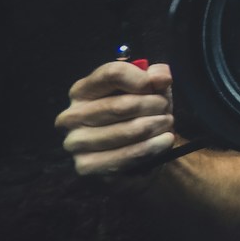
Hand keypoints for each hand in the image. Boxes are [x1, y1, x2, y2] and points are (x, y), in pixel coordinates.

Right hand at [55, 60, 176, 174]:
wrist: (134, 156)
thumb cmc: (138, 115)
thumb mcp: (148, 91)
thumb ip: (155, 77)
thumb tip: (162, 77)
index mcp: (82, 90)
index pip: (111, 74)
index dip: (141, 79)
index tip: (160, 85)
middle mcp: (72, 116)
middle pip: (121, 105)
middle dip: (153, 106)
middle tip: (166, 109)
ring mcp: (75, 142)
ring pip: (127, 130)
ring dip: (156, 126)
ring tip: (166, 124)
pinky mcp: (86, 166)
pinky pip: (127, 155)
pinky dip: (152, 147)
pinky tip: (164, 141)